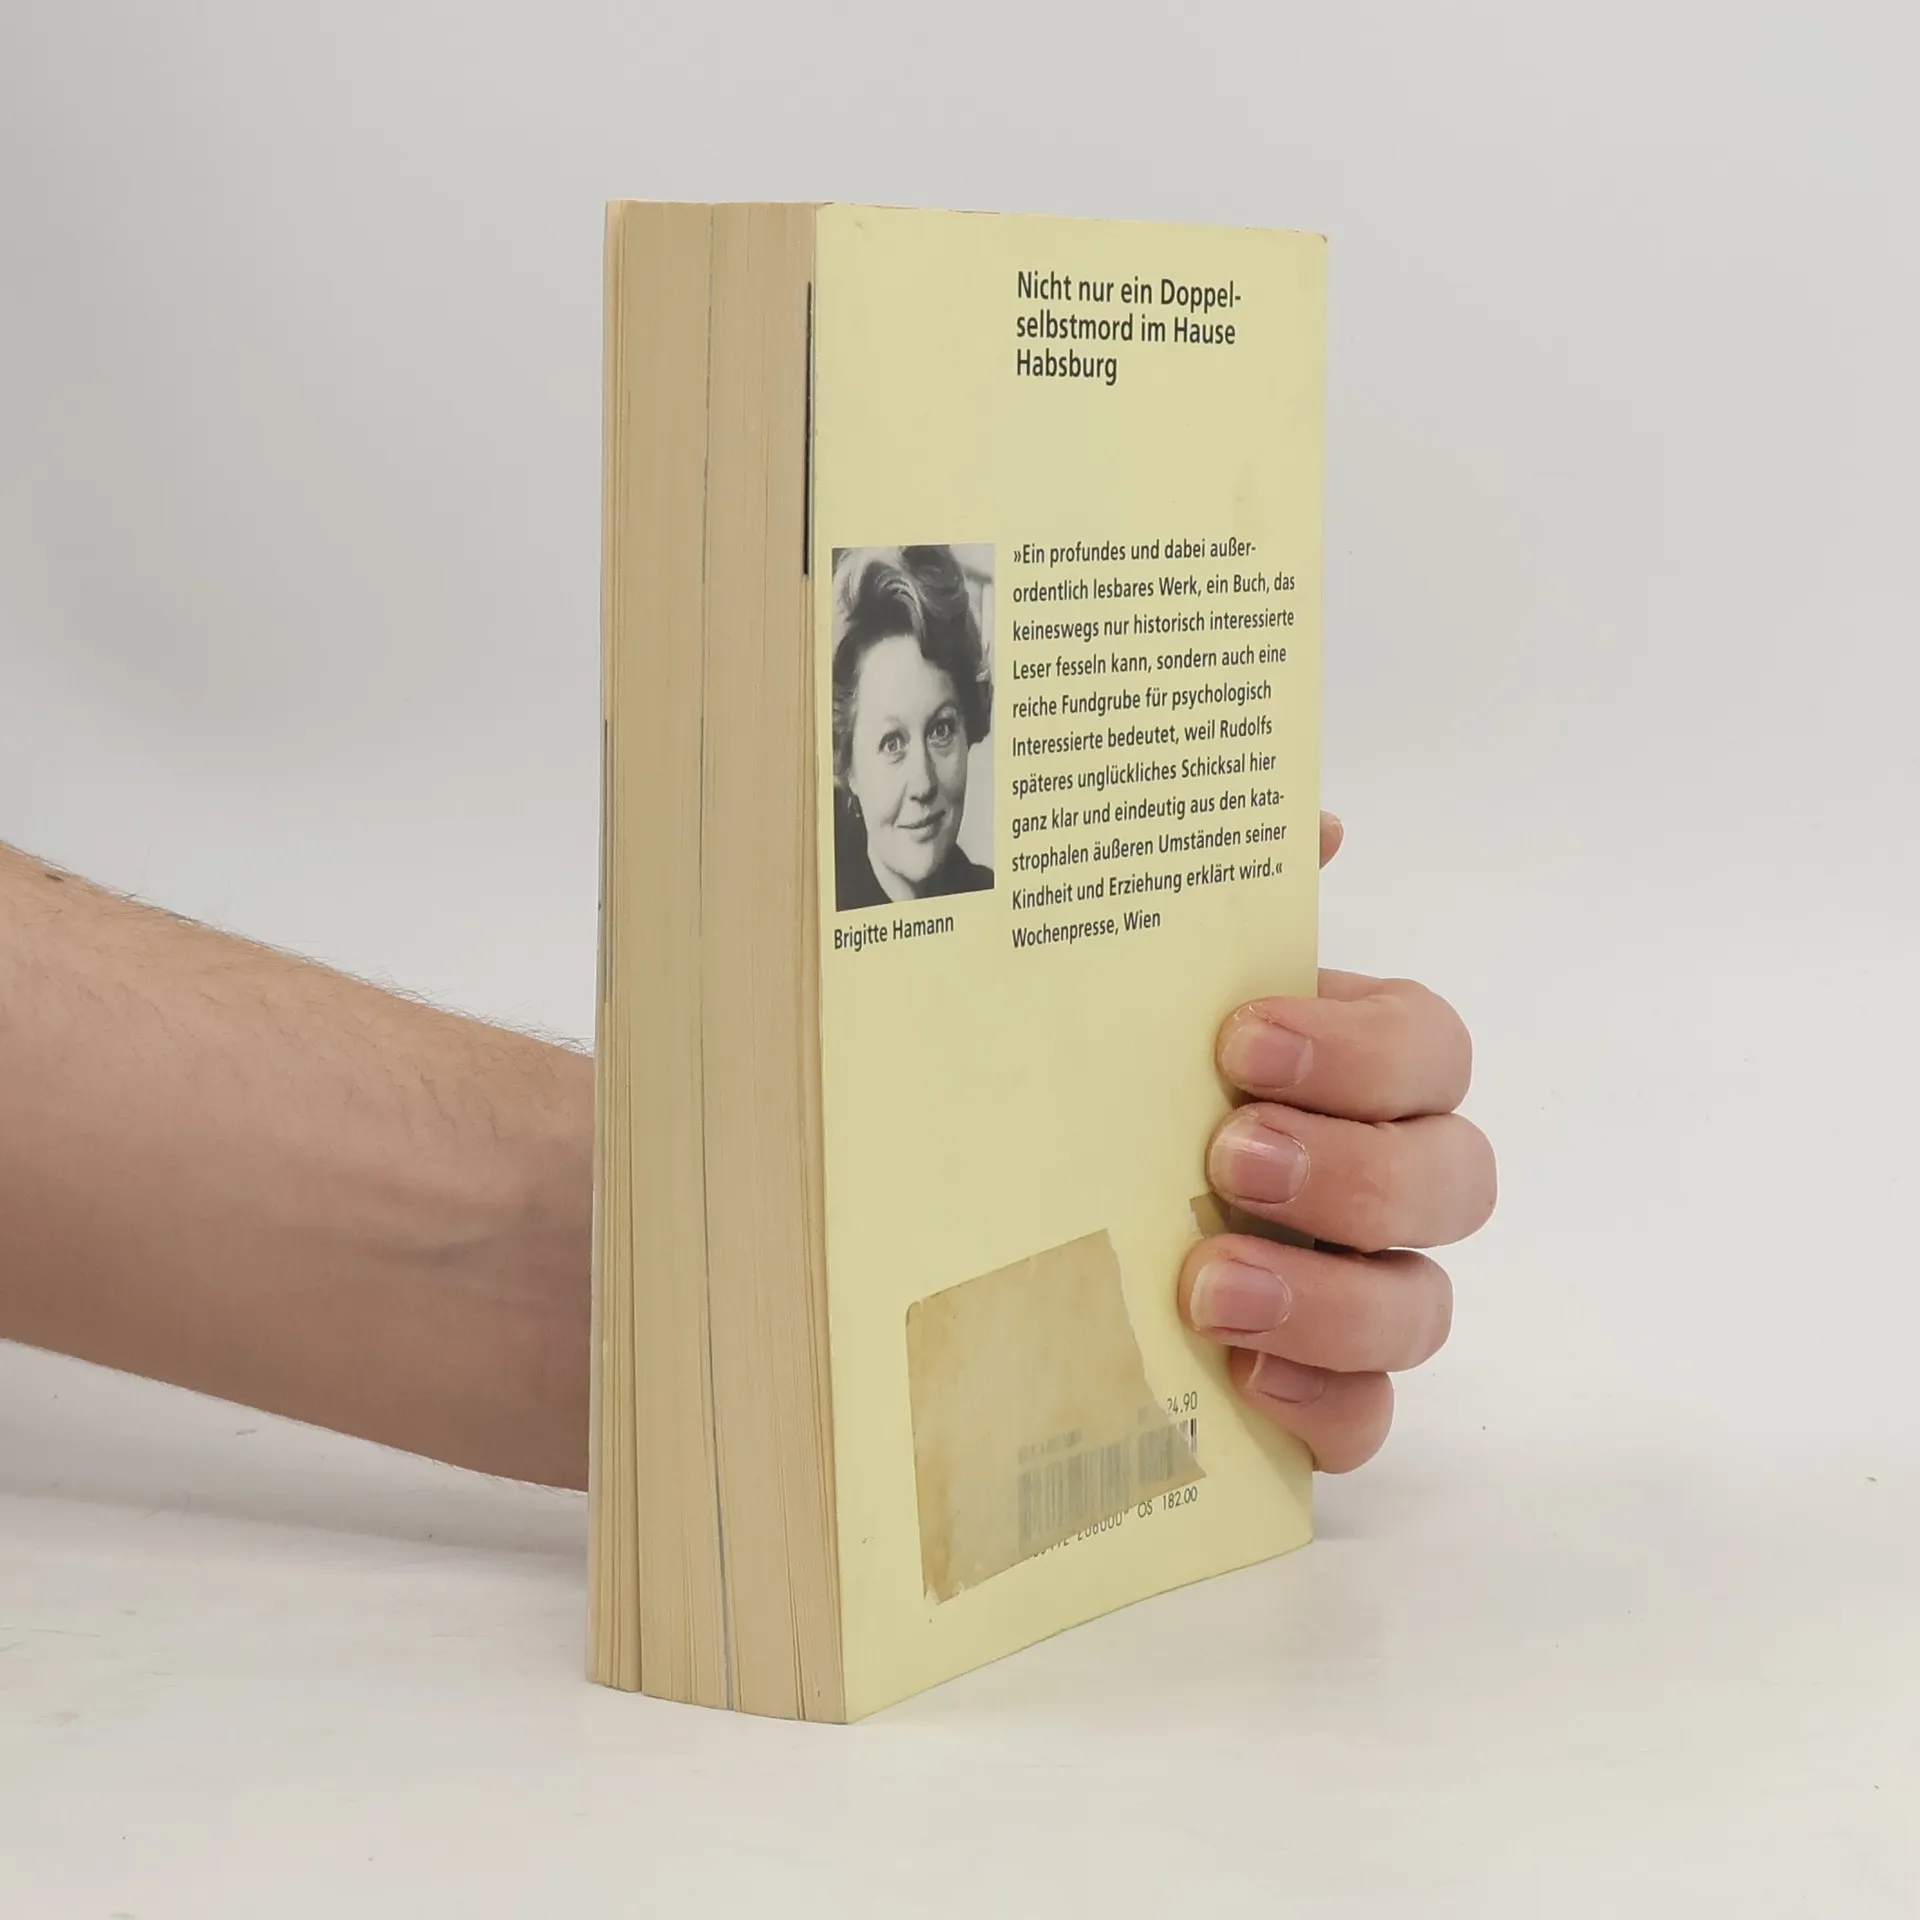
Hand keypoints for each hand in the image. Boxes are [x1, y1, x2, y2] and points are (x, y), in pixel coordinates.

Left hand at [1178, 812, 1494, 1470]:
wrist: (1058, 1184)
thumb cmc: (1135, 1070)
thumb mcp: (1157, 980)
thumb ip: (1233, 896)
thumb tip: (1314, 818)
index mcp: (1363, 1067)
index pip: (1429, 1049)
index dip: (1357, 1052)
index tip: (1240, 1042)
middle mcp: (1389, 1178)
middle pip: (1452, 1182)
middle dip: (1350, 1173)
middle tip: (1229, 1159)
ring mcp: (1365, 1290)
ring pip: (1423, 1309)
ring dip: (1331, 1299)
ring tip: (1209, 1286)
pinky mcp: (1324, 1387)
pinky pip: (1369, 1418)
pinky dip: (1325, 1406)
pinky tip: (1245, 1381)